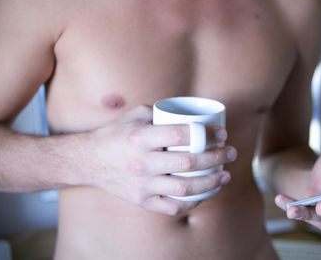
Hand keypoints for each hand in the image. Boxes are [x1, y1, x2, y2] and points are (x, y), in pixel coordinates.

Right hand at [83, 105, 236, 214]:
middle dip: (217, 157)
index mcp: (140, 138)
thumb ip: (162, 113)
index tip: (221, 133)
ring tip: (225, 175)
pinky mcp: (142, 201)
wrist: (89, 161)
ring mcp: (142, 185)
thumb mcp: (135, 115)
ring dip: (212, 182)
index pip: (182, 134)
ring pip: (185, 188)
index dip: (207, 133)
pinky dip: (193, 202)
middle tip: (231, 152)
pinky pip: (173, 207)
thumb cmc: (116, 134)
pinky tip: (205, 193)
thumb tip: (193, 115)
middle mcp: (141, 163)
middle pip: (188, 163)